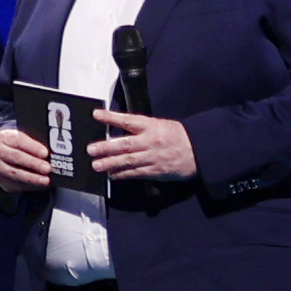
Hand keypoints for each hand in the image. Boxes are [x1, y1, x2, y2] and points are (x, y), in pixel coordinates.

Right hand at [0, 123, 56, 192]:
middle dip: (34, 163)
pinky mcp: (0, 179)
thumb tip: (53, 150)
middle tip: (48, 168)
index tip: (45, 153)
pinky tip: (39, 186)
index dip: (33, 147)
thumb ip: (34, 142)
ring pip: (15, 173)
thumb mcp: (22, 139)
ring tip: (46, 180)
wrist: (1, 154)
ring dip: (32, 177)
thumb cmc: (18, 146)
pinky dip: (29, 185)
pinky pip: (15, 184)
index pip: (19, 140)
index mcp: (5, 137)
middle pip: (17, 157)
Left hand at [83, 109, 197, 184]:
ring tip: (96, 165)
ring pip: (128, 161)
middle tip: (90, 150)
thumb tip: (116, 125)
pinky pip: (136, 173)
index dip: (111, 117)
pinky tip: (111, 175)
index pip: (128, 120)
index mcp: (152, 126)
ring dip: (110, 164)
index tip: (96, 114)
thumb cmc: (177, 136)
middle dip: (106, 147)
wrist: (200, 151)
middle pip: (125, 144)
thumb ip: (140, 126)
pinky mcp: (156, 171)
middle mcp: (151, 141)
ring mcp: (153, 158)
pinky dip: (123, 175)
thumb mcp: (160, 124)